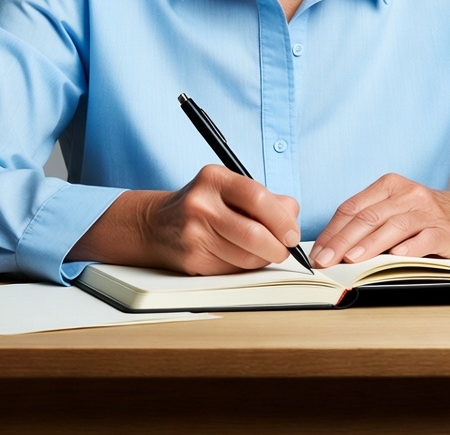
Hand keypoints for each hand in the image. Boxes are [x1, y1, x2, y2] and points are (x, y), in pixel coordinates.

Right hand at [66, 164, 301, 274]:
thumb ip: (264, 198)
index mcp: (214, 178)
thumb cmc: (204, 204)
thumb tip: (293, 215)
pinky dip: (246, 268)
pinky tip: (243, 258)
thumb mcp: (228, 188)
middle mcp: (201, 204)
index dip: (282, 219)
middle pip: (254, 233)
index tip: (292, 232)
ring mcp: (194, 234)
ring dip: (264, 260)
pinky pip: (233, 270)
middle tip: (284, 249)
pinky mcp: (192, 260)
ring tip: (265, 253)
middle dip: (278, 247)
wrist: (156, 225)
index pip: (258, 197)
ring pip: (246, 257)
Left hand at [309, 173, 449, 267]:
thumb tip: (335, 246)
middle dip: (341, 241)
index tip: (317, 251)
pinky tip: (394, 258)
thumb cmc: (429, 216)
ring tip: (350, 259)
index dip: (332, 230)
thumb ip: (371, 222)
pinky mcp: (444, 229)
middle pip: (366, 217)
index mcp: (389, 186)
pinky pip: (422, 238)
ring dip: (367, 245)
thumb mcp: (398, 210)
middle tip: (324, 260)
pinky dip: (407, 249)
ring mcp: (425, 211)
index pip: (352, 208)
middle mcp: (406, 194)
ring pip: (390, 227)